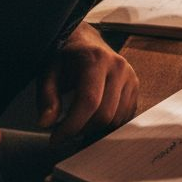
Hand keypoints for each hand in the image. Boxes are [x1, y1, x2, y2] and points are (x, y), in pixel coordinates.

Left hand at [37, 22, 139, 144]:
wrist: (85, 42)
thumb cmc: (65, 58)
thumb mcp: (48, 73)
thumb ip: (46, 98)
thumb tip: (46, 123)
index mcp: (96, 59)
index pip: (89, 101)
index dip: (72, 125)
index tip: (55, 138)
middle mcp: (118, 67)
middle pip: (105, 114)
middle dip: (82, 130)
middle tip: (64, 132)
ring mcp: (130, 77)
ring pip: (116, 119)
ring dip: (95, 129)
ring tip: (78, 123)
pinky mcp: (135, 86)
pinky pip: (125, 116)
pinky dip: (107, 124)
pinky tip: (92, 118)